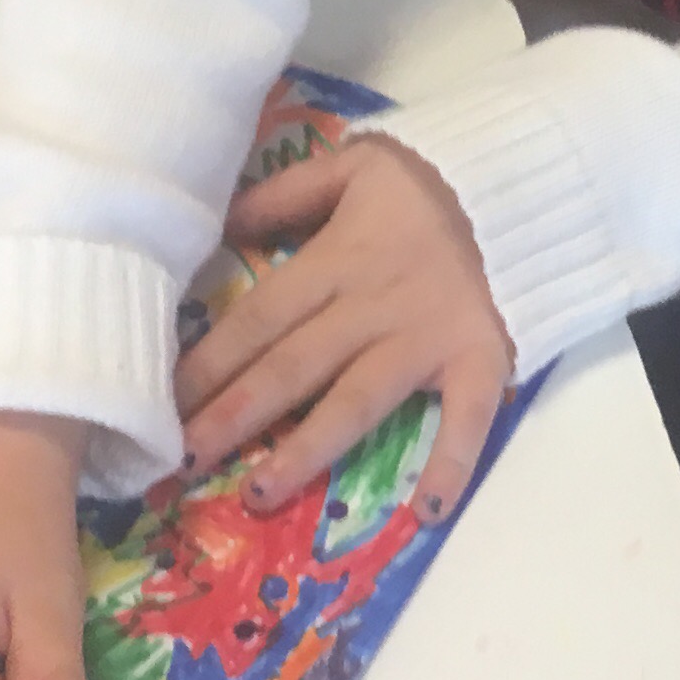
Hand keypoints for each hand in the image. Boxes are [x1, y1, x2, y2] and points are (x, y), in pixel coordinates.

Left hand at [178, 136, 514, 519]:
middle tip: (184, 462)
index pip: (260, 318)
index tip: (161, 405)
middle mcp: (374, 306)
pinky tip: (425, 513)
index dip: (209, 363)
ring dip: (308, 450)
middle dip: (236, 415)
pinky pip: (466, 418)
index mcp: (338, 259)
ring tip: (259, 494)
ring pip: (357, 401)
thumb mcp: (352, 167)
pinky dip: (451, 464)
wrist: (518, 187)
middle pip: (295, 366)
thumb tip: (214, 227)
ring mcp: (427, 339)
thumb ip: (283, 196)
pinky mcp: (479, 361)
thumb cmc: (425, 187)